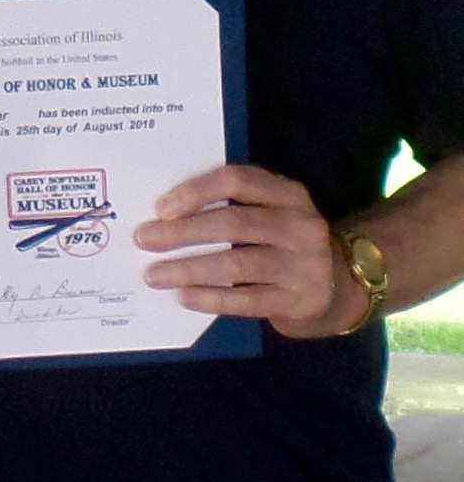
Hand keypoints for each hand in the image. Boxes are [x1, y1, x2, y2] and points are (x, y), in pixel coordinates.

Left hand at [134, 164, 345, 336]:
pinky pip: (247, 300)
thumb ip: (233, 206)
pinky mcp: (298, 300)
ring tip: (154, 274)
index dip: (197, 191)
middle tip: (144, 240)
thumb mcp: (271, 212)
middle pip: (233, 223)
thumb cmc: (282, 241)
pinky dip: (212, 298)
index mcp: (288, 193)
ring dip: (189, 268)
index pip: (238, 180)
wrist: (336, 285)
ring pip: (237, 263)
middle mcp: (300, 224)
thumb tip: (165, 215)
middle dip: (182, 233)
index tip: (161, 207)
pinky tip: (184, 296)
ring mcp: (303, 264)